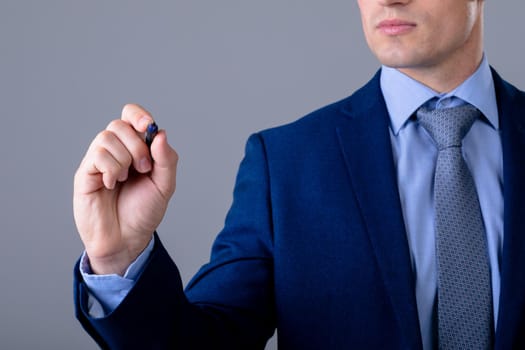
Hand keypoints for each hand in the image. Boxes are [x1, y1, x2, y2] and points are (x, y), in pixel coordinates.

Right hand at [73, 104, 177, 274]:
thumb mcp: (165, 185)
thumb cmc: (144, 211)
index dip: (138, 115)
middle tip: (144, 168)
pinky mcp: (85, 173)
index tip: (148, 126)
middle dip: (137, 146)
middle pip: (120, 125)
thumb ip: (166, 159)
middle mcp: (115, 150)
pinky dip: (111, 169)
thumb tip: (161, 133)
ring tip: (126, 179)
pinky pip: (97, 155)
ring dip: (124, 159)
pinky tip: (112, 185)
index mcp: (135, 148)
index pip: (130, 116)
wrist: (127, 239)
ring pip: (106, 138)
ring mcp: (98, 160)